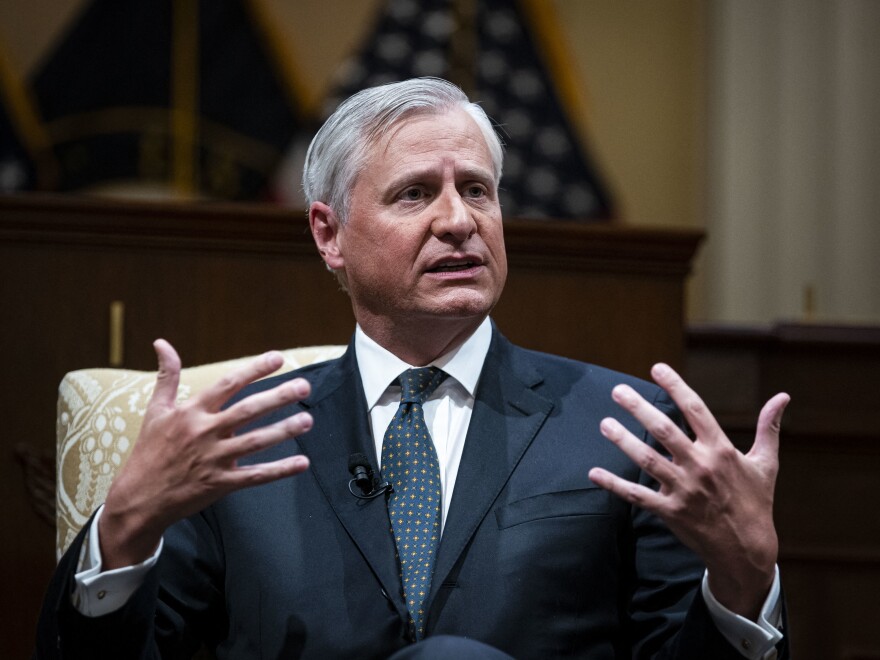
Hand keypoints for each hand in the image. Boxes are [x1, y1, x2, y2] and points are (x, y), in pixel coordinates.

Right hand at [99, 339, 312, 568]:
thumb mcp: (155, 411)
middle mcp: (204, 433)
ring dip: (284, 430)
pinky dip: (280, 470)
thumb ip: (166, 376)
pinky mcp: (220, 484)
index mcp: (191, 412)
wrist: (139, 498)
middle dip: (278, 397)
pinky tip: (302, 462)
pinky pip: (255, 476)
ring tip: (308, 419)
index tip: (278, 358)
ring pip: (255, 442)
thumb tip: (161, 342)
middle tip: (303, 386)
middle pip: (247, 411)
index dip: (254, 370)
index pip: (228, 384)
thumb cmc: (149, 451)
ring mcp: (214, 459)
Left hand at [588, 363, 789, 619]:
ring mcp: (683, 490)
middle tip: (617, 391)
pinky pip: (637, 496)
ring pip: (647, 460)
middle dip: (639, 408)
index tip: (656, 368)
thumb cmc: (755, 502)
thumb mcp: (765, 463)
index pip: (696, 410)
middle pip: (665, 431)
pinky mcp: (670, 511)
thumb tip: (783, 397)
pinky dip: (614, 484)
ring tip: (604, 424)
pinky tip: (594, 473)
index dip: (676, 386)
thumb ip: (768, 428)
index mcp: (721, 450)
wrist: (747, 550)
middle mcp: (700, 466)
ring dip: (623, 441)